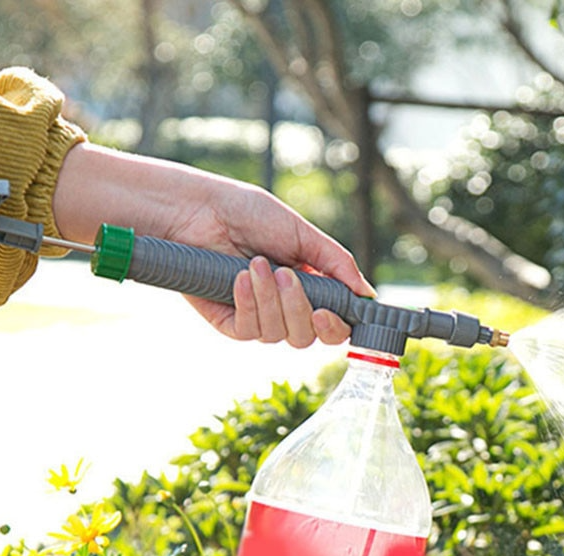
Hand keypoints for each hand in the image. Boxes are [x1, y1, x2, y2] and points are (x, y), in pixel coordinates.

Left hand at [53, 142, 374, 345]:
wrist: (196, 210)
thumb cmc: (244, 212)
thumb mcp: (300, 233)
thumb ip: (336, 263)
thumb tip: (366, 294)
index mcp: (308, 287)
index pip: (333, 324)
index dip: (338, 326)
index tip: (333, 312)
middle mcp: (285, 307)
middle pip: (309, 337)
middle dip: (301, 309)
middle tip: (288, 276)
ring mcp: (257, 317)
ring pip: (281, 336)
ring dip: (272, 300)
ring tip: (256, 265)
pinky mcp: (230, 323)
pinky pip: (250, 331)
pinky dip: (248, 304)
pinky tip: (238, 278)